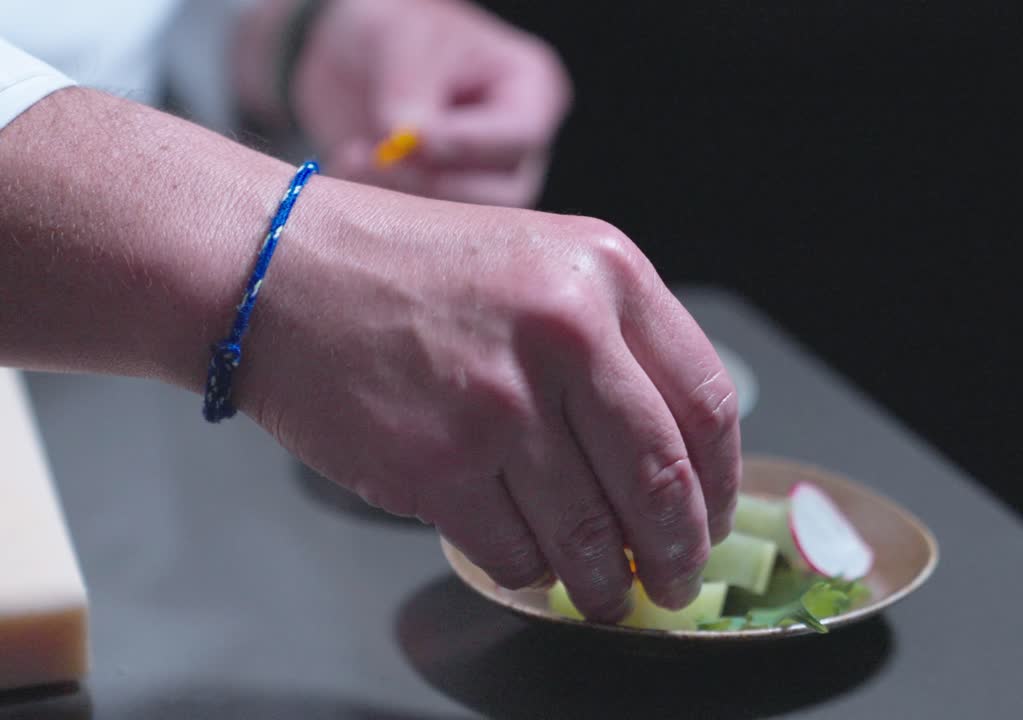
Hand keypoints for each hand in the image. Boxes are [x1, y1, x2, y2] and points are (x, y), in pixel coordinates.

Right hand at [237, 178, 741, 619]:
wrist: (281, 272)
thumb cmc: (410, 271)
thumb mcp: (542, 264)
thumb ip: (614, 343)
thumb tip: (672, 457)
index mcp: (608, 274)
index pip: (706, 402)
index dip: (721, 480)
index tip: (713, 516)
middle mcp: (565, 331)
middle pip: (661, 480)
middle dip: (680, 552)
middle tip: (679, 581)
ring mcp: (500, 402)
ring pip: (593, 534)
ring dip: (611, 583)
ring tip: (613, 594)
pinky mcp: (438, 465)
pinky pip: (517, 553)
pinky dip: (532, 570)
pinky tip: (529, 558)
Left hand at [291, 0, 570, 207]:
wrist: (352, 56)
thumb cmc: (394, 32)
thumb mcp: (401, 42)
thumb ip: (408, 93)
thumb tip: (405, 140)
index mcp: (529, 90)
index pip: (521, 136)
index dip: (469, 145)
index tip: (414, 137)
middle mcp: (517, 144)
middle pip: (503, 192)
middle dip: (436, 181)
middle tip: (380, 155)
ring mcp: (485, 180)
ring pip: (467, 221)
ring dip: (406, 198)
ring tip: (355, 157)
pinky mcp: (445, 204)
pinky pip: (428, 228)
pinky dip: (386, 206)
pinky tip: (351, 167)